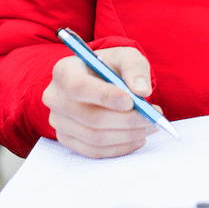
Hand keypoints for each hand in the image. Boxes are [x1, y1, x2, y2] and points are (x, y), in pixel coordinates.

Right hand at [42, 46, 158, 157]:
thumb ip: (135, 68)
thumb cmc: (110, 67)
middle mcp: (55, 97)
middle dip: (126, 120)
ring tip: (149, 126)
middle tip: (153, 118)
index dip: (105, 96)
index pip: (79, 87)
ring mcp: (58, 121)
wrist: (99, 81)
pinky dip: (119, 147)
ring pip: (94, 137)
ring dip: (127, 135)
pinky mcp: (66, 139)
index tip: (131, 102)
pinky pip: (93, 151)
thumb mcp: (126, 56)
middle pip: (90, 116)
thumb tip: (142, 90)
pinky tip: (137, 138)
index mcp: (64, 70)